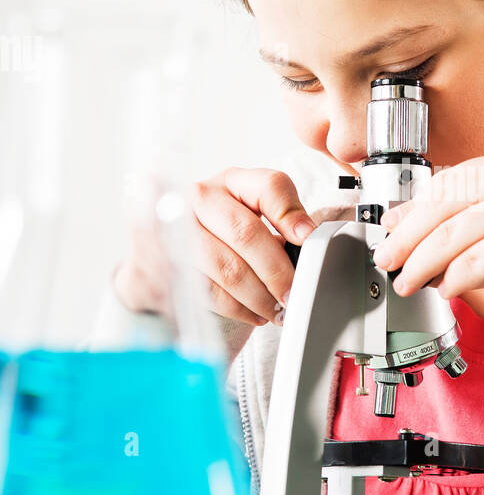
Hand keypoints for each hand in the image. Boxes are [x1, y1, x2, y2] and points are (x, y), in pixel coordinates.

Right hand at [114, 167, 316, 327]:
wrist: (170, 249)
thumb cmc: (224, 233)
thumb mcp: (254, 216)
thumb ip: (282, 221)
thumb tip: (307, 240)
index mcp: (232, 181)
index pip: (268, 186)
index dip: (291, 213)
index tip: (307, 239)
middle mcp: (200, 198)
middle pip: (245, 233)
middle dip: (277, 271)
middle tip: (294, 293)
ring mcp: (177, 229)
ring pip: (228, 268)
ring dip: (260, 296)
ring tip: (278, 309)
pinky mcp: (165, 264)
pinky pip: (210, 292)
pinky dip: (239, 309)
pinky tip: (255, 313)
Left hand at [371, 145, 483, 298]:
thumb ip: (463, 212)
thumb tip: (400, 222)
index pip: (445, 183)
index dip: (411, 209)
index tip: (389, 228)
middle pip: (440, 209)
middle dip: (406, 240)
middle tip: (388, 260)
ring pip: (449, 239)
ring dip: (420, 266)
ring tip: (408, 282)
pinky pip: (469, 264)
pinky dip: (450, 280)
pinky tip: (445, 289)